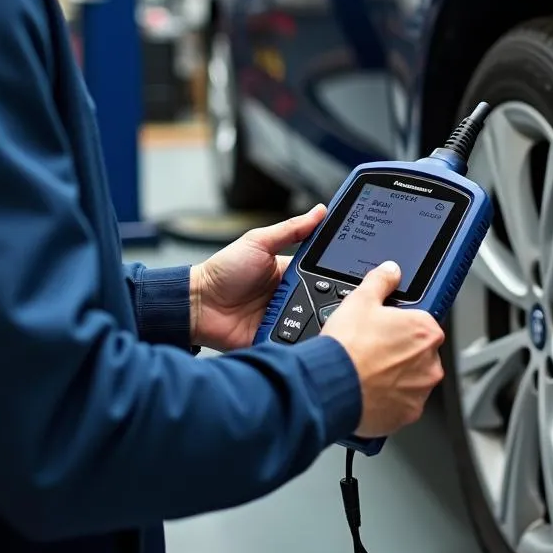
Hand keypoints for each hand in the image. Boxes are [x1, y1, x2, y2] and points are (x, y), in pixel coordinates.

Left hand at [190, 205, 325, 351]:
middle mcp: (291, 295)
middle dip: (331, 299)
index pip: (322, 271)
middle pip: (322, 299)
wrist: (199, 304)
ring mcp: (284, 318)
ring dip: (317, 318)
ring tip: (318, 313)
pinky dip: (301, 338)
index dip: (336, 271)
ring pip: (313, 321)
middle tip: (334, 295)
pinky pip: (296, 340)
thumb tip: (319, 211)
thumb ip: (291, 229)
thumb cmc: (224, 270)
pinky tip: (308, 334)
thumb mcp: (258, 242)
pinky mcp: (276, 338)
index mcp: (290, 271)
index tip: (353, 269)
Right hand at [321, 262, 444, 438]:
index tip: (389, 330)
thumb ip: (381, 281)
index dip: (402, 325)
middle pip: (418, 353)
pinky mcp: (408, 414)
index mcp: (425, 331)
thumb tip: (390, 271)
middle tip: (374, 349)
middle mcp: (431, 362)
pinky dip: (389, 399)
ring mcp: (421, 390)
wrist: (331, 384)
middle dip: (400, 351)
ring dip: (396, 376)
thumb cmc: (348, 345)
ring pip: (412, 379)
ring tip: (369, 371)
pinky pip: (402, 403)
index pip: (423, 324)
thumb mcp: (361, 300)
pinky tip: (369, 389)